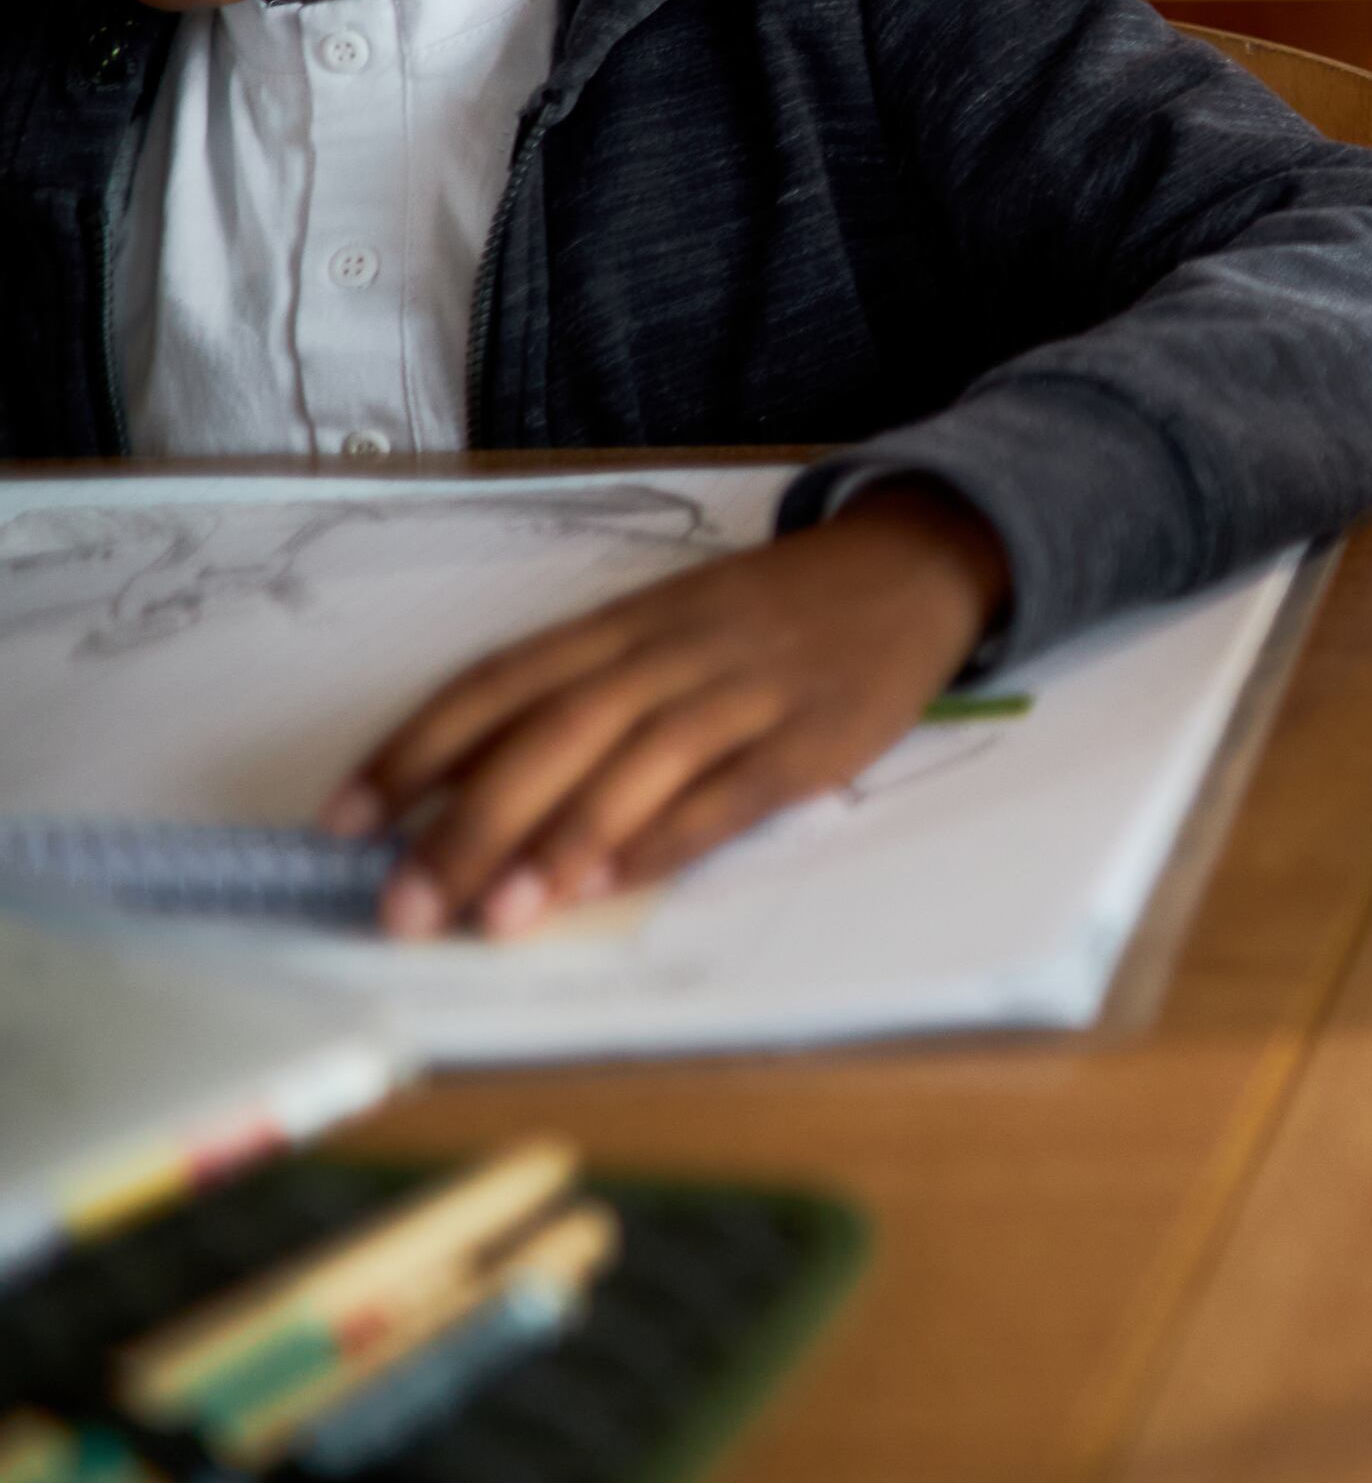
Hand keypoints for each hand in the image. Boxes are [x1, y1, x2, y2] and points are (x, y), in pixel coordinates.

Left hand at [324, 486, 1011, 939]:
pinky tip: (608, 884)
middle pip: (554, 732)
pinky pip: (728, 792)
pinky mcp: (817, 738)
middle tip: (403, 907)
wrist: (918, 563)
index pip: (499, 682)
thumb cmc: (773, 612)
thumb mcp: (670, 623)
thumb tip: (467, 787)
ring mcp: (750, 692)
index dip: (414, 751)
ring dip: (558, 843)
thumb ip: (584, 691)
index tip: (342, 824)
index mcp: (627, 622)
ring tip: (494, 919)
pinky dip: (663, 838)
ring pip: (634, 763)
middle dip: (468, 823)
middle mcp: (675, 651)